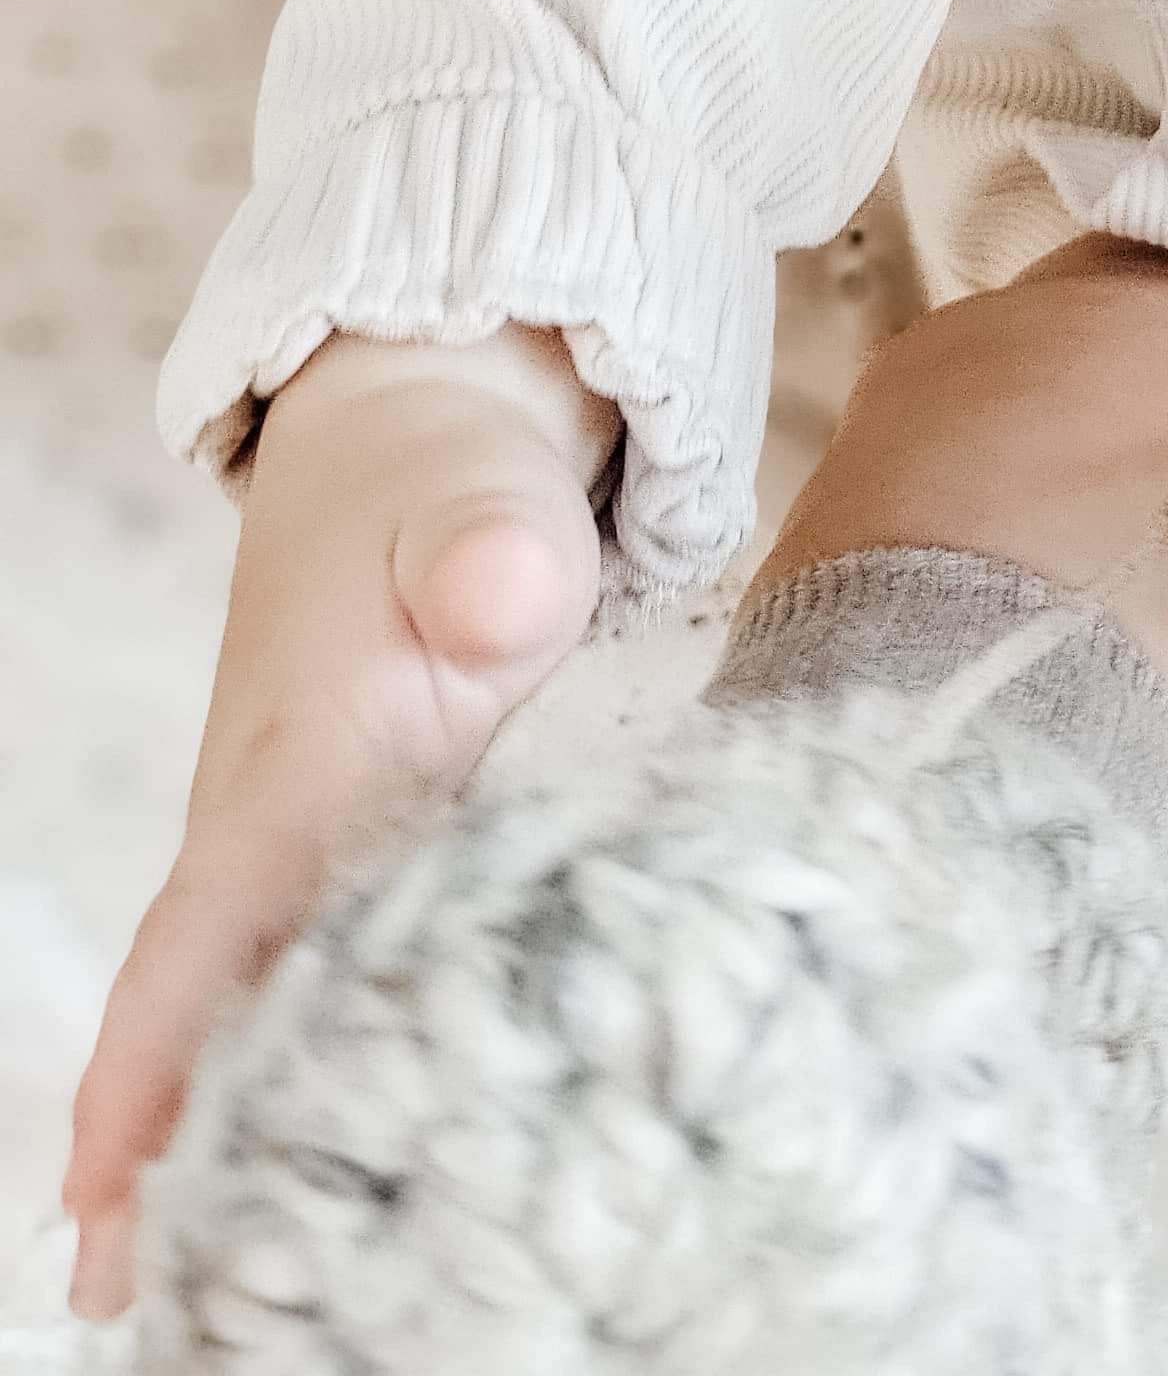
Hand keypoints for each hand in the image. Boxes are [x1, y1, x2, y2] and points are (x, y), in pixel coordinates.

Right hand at [61, 325, 614, 1320]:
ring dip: (217, 1130)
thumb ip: (491, 555)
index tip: (104, 1193)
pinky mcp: (349, 844)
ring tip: (199, 1291)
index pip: (203, 933)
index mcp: (295, 760)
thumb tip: (498, 593)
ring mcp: (303, 838)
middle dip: (162, 1153)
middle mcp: (274, 817)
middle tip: (145, 1307)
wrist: (424, 443)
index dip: (152, 1063)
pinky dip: (283, 1066)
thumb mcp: (490, 508)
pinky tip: (303, 1160)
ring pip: (246, 1003)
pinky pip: (304, 972)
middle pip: (200, 1006)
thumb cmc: (454, 493)